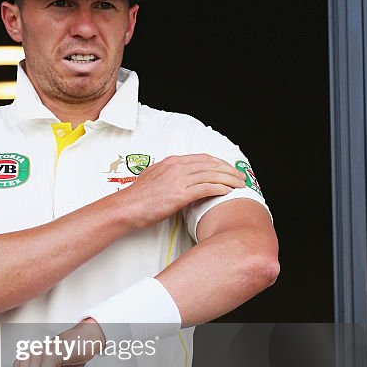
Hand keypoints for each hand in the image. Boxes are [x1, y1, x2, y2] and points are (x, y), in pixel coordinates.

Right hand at [120, 154, 246, 228]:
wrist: (126, 207)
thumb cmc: (138, 197)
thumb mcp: (154, 177)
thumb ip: (169, 174)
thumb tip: (179, 178)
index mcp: (172, 162)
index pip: (203, 158)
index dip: (220, 163)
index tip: (229, 169)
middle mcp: (177, 167)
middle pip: (211, 165)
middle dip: (229, 170)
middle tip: (241, 177)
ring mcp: (179, 180)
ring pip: (212, 175)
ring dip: (229, 180)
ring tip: (240, 186)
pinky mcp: (179, 194)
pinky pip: (206, 188)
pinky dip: (219, 189)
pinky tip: (227, 192)